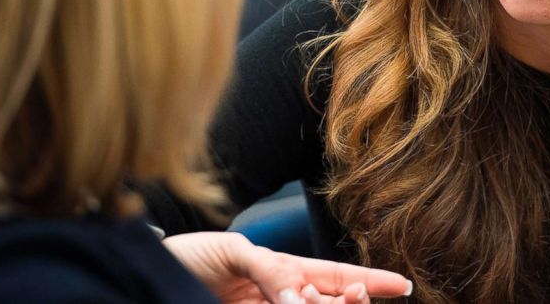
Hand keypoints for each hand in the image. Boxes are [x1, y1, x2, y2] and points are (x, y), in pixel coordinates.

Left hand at [164, 231, 411, 303]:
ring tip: (303, 301)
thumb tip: (299, 295)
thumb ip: (269, 269)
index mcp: (285, 273)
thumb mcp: (231, 251)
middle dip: (352, 303)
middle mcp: (282, 300)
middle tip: (355, 297)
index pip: (338, 278)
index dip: (371, 282)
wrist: (146, 278)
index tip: (403, 286)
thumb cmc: (189, 256)